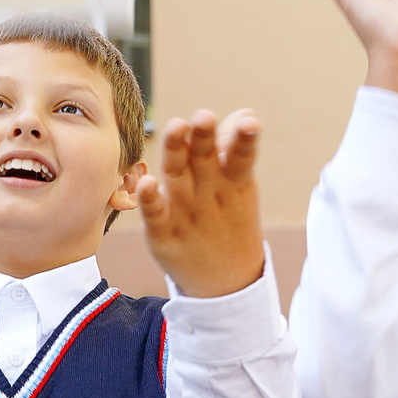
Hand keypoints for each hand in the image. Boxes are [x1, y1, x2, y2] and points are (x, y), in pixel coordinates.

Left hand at [135, 110, 263, 299]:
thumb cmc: (229, 221)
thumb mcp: (239, 187)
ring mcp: (186, 214)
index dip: (244, 138)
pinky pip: (155, 215)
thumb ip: (236, 149)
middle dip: (205, 137)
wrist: (225, 284)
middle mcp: (208, 195)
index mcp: (231, 182)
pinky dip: (152, 201)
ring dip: (178, 153)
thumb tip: (245, 113)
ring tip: (178, 126)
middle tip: (204, 116)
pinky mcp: (164, 235)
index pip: (240, 156)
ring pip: (178, 179)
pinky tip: (147, 183)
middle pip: (204, 161)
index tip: (250, 120)